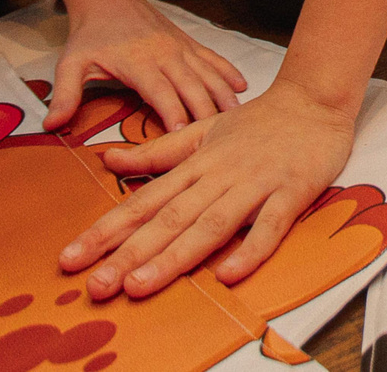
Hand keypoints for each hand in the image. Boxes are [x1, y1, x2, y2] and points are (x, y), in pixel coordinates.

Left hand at [49, 0, 246, 131]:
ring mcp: (180, 47)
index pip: (160, 92)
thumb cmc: (90, 34)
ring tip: (239, 118)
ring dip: (224, 95)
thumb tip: (52, 125)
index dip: (173, 113)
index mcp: (138, 62)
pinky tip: (242, 87)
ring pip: (208, 74)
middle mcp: (165, 54)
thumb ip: (65, 94)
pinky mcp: (188, 43)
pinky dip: (228, 72)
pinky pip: (213, 59)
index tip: (183, 136)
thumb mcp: (70, 63)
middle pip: (192, 86)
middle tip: (219, 138)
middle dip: (206, 112)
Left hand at [60, 79, 355, 299]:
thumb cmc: (257, 122)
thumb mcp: (202, 130)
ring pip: (210, 224)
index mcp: (196, 163)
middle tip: (96, 285)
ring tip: (140, 285)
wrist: (314, 99)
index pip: (143, 201)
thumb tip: (109, 160)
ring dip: (174, 256)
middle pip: (169, 218)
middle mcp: (220, 175)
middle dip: (129, 253)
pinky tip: (226, 275)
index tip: (72, 258)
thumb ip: (158, 151)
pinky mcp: (292, 193)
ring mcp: (256, 184)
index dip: (106, 231)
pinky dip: (249, 249)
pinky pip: (270, 226)